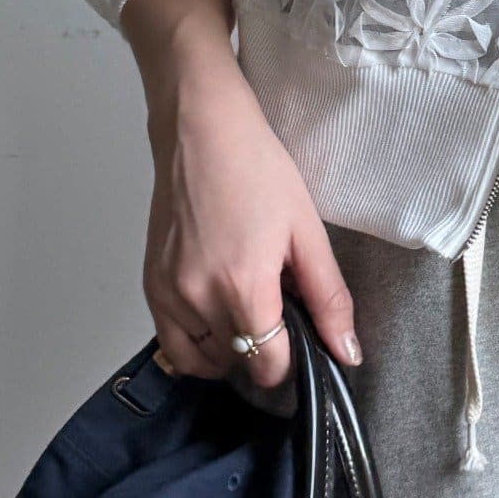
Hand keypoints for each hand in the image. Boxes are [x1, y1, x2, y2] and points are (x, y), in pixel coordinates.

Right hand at [123, 0, 359, 391]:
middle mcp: (197, 299)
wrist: (203, 130)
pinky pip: (171, 340)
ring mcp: (167, 294)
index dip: (291, 363)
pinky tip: (218, 309)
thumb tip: (347, 353)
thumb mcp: (307, 233)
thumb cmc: (257, 170)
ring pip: (200, 360)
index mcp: (242, 288)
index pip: (267, 367)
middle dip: (261, 353)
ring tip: (248, 314)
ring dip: (227, 352)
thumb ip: (329, 299)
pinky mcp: (151, 283)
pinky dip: (195, 341)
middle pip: (235, 364)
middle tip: (277, 314)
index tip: (301, 344)